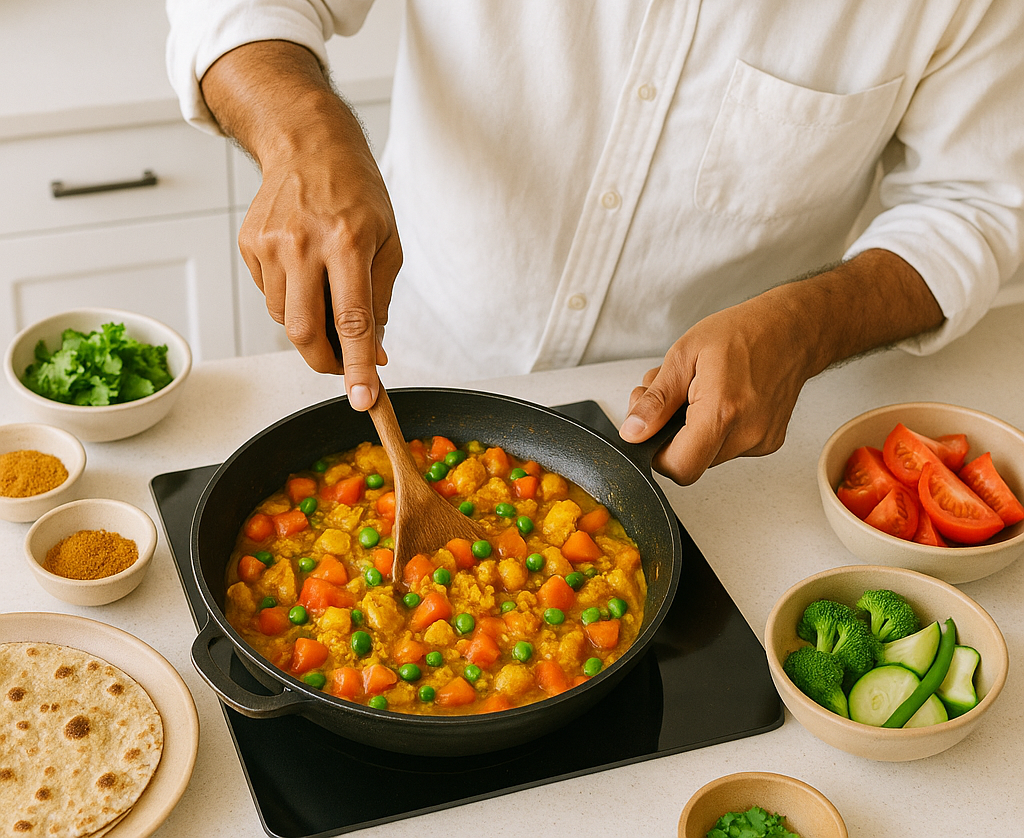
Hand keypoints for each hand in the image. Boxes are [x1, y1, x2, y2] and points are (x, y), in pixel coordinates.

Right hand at [240, 124, 401, 407]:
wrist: (308, 144)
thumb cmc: (357, 194)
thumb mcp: (387, 243)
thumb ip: (381, 302)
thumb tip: (373, 354)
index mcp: (347, 242)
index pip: (353, 320)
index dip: (357, 366)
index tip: (362, 400)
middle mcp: (303, 244)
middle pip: (305, 331)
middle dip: (326, 361)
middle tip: (344, 365)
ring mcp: (270, 244)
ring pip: (285, 319)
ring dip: (311, 328)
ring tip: (328, 297)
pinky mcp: (249, 245)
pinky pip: (271, 296)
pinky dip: (292, 300)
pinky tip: (305, 272)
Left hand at [619, 250, 944, 484]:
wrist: (794, 329)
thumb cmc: (743, 332)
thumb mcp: (684, 354)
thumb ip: (657, 399)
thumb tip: (634, 431)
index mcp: (723, 411)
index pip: (679, 467)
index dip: (656, 453)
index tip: (651, 428)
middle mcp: (747, 433)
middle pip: (690, 462)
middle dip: (669, 434)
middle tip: (669, 396)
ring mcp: (761, 441)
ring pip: (707, 455)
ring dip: (691, 430)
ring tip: (695, 391)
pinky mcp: (768, 443)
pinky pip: (726, 447)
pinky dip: (714, 429)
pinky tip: (718, 398)